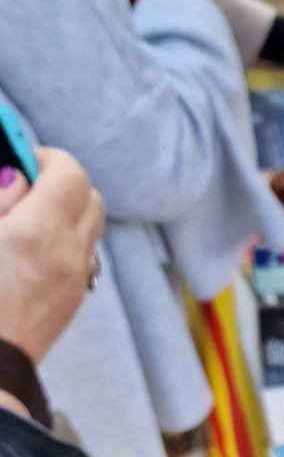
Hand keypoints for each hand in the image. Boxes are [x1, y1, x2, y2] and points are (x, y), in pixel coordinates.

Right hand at [0, 149, 104, 363]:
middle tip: (25, 185)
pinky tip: (34, 250)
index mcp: (37, 230)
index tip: (22, 159)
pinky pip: (84, 253)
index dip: (46, 157)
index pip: (70, 171)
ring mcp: (76, 278)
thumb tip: (19, 178)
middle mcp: (67, 252)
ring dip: (68, 210)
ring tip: (29, 218)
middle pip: (90, 195)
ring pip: (91, 225)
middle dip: (62, 181)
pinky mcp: (75, 298)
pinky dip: (68, 239)